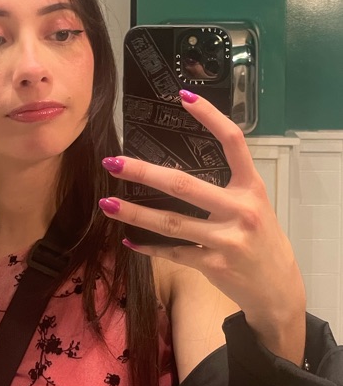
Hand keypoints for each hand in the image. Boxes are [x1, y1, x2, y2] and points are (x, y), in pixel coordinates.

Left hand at [99, 91, 305, 363]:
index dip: (210, 117)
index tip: (183, 97)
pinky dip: (148, 247)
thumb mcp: (252, 206)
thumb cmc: (261, 239)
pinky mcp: (214, 265)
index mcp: (250, 187)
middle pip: (184, 185)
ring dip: (134, 213)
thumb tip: (171, 173)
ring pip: (171, 222)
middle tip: (112, 162)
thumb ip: (223, 189)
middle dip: (143, 172)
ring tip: (106, 203)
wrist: (278, 289)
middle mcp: (240, 209)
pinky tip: (128, 240)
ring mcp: (227, 239)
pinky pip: (173, 252)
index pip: (233, 142)